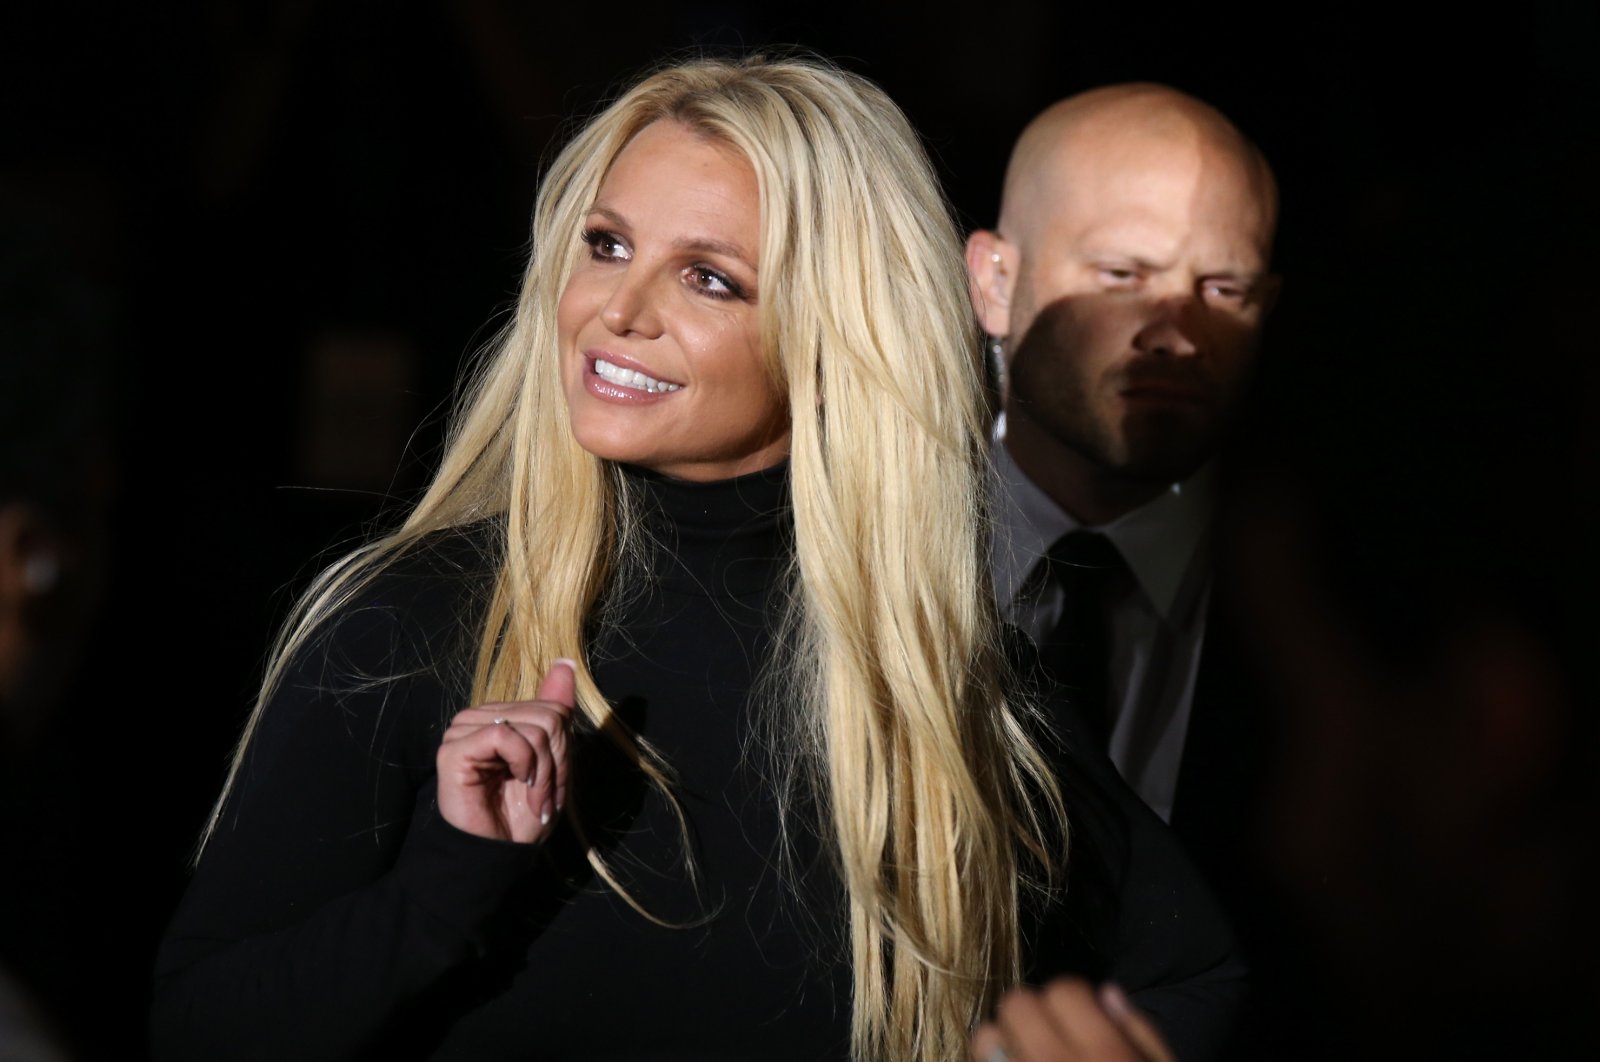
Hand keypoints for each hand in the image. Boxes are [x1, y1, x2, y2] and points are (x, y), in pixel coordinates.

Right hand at [435, 658, 575, 843]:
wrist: (498, 852)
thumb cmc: (522, 812)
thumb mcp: (553, 760)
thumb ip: (555, 710)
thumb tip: (565, 663)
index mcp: (502, 715)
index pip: (554, 709)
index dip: (563, 749)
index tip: (553, 783)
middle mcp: (480, 717)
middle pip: (548, 716)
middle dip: (555, 763)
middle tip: (542, 794)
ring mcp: (464, 730)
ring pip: (531, 726)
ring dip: (542, 770)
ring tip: (531, 795)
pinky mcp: (454, 748)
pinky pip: (505, 734)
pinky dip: (522, 763)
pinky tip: (516, 783)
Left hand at [971, 979, 1173, 1061]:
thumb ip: (1142, 1034)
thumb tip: (1107, 995)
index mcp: (1104, 1054)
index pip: (1064, 990)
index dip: (1074, 999)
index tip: (1082, 1016)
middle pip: (1017, 1004)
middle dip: (1033, 1013)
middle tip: (1050, 1033)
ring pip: (984, 1039)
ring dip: (1001, 1041)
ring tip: (1023, 1056)